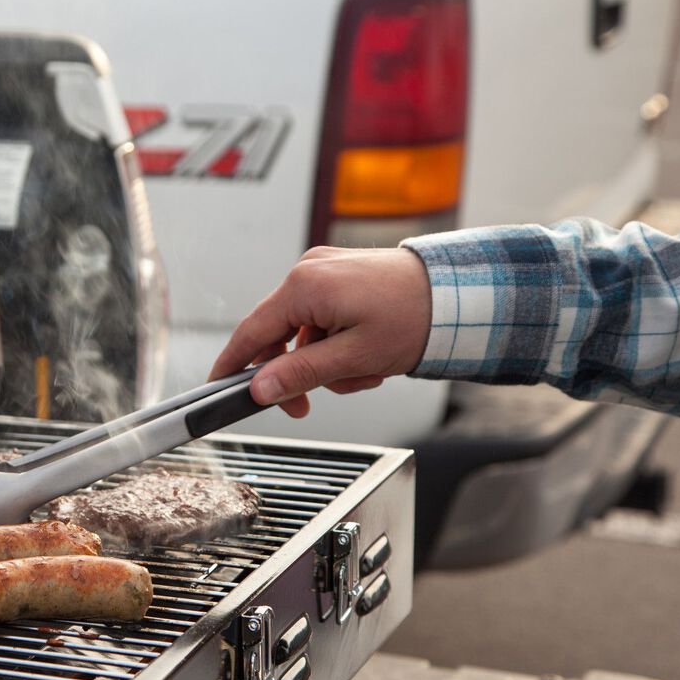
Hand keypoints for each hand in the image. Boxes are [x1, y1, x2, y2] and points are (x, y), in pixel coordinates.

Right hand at [209, 247, 433, 417]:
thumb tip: (260, 389)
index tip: (217, 388)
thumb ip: (301, 374)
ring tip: (363, 374)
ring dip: (325, 363)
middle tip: (306, 407)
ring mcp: (326, 271)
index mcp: (305, 286)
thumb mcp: (354, 357)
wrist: (462, 293)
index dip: (231, 364)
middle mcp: (309, 272)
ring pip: (303, 333)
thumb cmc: (416, 317)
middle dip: (297, 374)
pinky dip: (337, 345)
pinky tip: (367, 357)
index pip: (251, 332)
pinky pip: (322, 320)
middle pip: (277, 336)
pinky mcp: (341, 277)